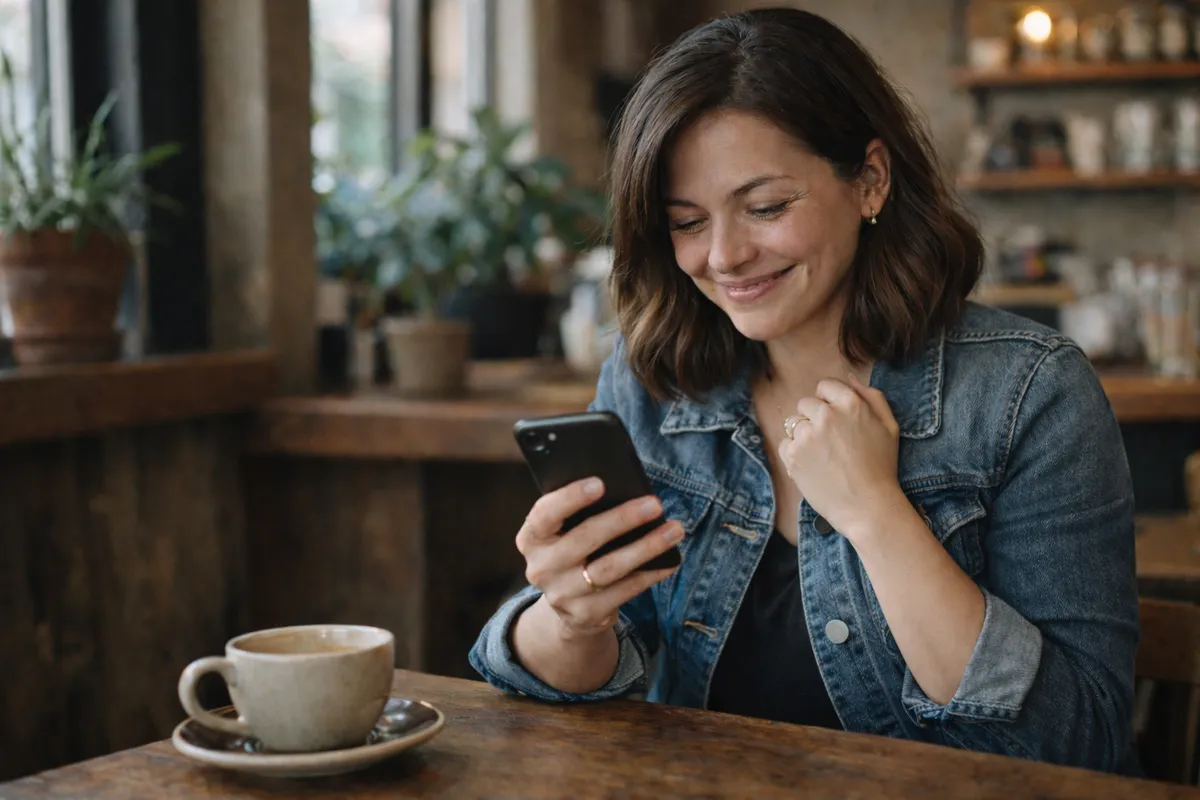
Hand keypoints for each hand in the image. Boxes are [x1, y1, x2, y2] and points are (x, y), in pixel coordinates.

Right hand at [515, 478, 682, 639]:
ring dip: (646, 547)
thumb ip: (579, 514)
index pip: (544, 514)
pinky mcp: (586, 614)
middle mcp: (542, 567)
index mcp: (532, 539)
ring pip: (609, 568)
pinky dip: (651, 573)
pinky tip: (670, 560)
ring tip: (673, 530)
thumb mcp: (562, 533)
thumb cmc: (572, 551)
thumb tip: (626, 489)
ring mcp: (563, 594)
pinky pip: (625, 591)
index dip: (569, 498)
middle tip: (654, 504)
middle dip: (622, 519)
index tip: (600, 483)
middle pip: (584, 539)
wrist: (567, 606)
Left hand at [777, 375, 903, 539]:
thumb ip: (871, 396)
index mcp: (850, 403)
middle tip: (831, 442)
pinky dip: (794, 454)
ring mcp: (807, 435)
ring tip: (824, 457)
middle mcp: (826, 415)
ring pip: (794, 425)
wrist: (868, 506)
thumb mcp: (889, 426)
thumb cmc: (881, 467)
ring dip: (804, 437)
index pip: (825, 386)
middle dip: (815, 418)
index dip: (829, 402)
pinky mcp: (792, 455)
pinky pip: (784, 444)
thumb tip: (849, 379)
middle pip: (806, 404)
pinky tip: (813, 466)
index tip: (836, 420)